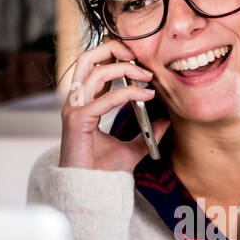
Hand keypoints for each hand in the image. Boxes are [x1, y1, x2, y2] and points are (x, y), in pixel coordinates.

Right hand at [59, 38, 169, 171]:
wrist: (90, 191)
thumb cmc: (102, 171)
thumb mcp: (131, 149)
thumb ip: (147, 133)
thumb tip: (166, 121)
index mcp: (84, 102)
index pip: (94, 65)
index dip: (115, 55)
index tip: (140, 61)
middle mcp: (75, 101)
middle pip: (87, 57)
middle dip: (113, 48)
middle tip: (139, 55)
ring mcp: (74, 109)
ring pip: (96, 71)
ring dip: (125, 68)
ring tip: (148, 77)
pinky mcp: (78, 121)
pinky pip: (106, 99)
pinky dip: (128, 94)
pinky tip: (147, 96)